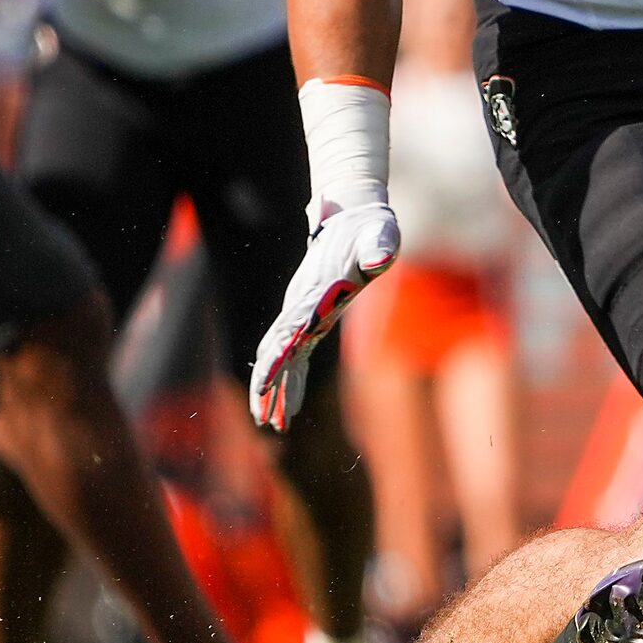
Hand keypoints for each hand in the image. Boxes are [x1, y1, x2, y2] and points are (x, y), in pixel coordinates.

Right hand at [250, 200, 399, 429]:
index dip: (275, 359)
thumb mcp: (379, 236)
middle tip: (263, 422)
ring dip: (275, 391)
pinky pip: (295, 354)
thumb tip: (380, 258)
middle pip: (276, 351)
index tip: (263, 386)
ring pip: (281, 357)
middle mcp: (302, 306)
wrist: (355, 217)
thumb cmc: (371, 229)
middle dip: (267, 387)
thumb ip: (378, 247)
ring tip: (270, 426)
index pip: (289, 332)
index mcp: (314, 294)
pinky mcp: (311, 316)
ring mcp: (303, 312)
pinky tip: (291, 406)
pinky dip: (291, 380)